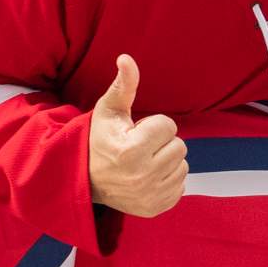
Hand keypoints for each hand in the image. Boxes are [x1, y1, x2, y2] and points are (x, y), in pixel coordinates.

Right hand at [88, 54, 187, 217]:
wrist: (85, 179)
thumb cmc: (100, 139)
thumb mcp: (109, 110)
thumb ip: (123, 85)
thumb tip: (126, 58)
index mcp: (132, 151)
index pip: (169, 126)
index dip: (153, 125)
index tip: (135, 133)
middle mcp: (142, 177)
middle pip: (180, 146)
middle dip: (162, 142)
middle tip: (139, 147)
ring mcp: (150, 196)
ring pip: (183, 165)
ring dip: (167, 160)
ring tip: (144, 162)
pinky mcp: (155, 208)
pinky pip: (182, 185)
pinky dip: (169, 179)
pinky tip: (149, 176)